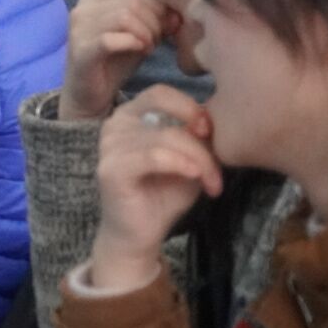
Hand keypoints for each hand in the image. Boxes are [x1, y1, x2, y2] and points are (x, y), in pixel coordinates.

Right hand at [60, 0, 176, 120]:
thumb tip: (176, 14)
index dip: (156, 7)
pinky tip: (138, 51)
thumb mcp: (138, 38)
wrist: (89, 97)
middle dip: (154, 22)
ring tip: (147, 48)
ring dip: (145, 33)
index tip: (163, 29)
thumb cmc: (113, 64)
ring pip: (124, 17)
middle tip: (155, 42)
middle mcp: (82, 9)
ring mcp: (78, 29)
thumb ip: (155, 21)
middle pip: (131, 1)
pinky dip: (132, 43)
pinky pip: (111, 39)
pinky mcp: (80, 51)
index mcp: (93, 0)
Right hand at [88, 86, 221, 291]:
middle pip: (168, 116)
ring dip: (199, 161)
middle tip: (218, 170)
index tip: (211, 133)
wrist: (139, 235)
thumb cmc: (163, 195)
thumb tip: (210, 120)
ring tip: (213, 185)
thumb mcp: (188, 160)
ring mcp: (109, 146)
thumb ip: (196, 138)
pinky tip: (196, 179)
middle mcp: (114, 124)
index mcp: (130, 116)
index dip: (189, 107)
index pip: (160, 92)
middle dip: (201, 142)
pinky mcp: (111, 169)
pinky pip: (154, 157)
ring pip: (167, 138)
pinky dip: (181, 165)